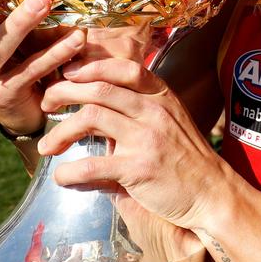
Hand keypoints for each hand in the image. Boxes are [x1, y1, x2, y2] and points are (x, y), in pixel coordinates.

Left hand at [36, 57, 230, 229]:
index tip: (69, 74)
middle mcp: (154, 111)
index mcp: (162, 97)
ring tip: (46, 145)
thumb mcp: (172, 121)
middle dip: (64, 93)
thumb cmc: (188, 159)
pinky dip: (70, 172)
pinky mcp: (139, 169)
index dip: (91, 67)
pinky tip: (62, 178)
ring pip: (90, 117)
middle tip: (47, 105)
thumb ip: (140, 109)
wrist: (213, 194)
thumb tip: (99, 104)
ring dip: (60, 132)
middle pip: (99, 89)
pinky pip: (93, 165)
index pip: (124, 68)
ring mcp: (147, 138)